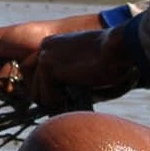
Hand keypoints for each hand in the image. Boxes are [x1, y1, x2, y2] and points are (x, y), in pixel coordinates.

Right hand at [0, 11, 106, 95]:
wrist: (55, 38)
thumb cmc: (26, 35)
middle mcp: (3, 82)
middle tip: (0, 66)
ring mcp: (18, 90)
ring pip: (1, 94)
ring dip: (5, 78)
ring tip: (16, 64)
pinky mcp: (33, 96)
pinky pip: (20, 99)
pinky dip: (20, 84)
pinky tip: (26, 72)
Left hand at [25, 26, 140, 112]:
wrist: (117, 51)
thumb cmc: (108, 63)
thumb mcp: (80, 71)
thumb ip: (62, 81)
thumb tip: (50, 104)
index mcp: (52, 46)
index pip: (34, 77)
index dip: (48, 92)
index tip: (65, 95)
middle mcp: (44, 48)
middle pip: (31, 86)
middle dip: (48, 98)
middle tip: (69, 99)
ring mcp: (44, 55)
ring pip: (37, 95)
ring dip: (56, 101)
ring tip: (75, 94)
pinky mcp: (48, 65)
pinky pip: (46, 97)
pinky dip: (61, 101)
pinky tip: (76, 90)